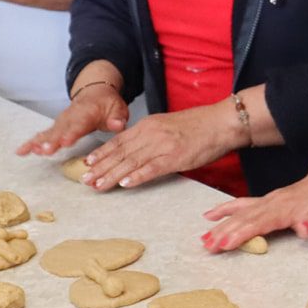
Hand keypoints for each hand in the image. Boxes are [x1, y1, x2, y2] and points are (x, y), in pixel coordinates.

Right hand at [18, 84, 128, 158]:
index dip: (72, 134)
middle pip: (60, 130)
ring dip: (40, 142)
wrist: (95, 92)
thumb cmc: (107, 104)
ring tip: (31, 151)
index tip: (65, 142)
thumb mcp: (118, 109)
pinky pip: (42, 134)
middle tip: (44, 150)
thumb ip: (117, 118)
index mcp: (87, 113)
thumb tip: (118, 125)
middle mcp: (71, 117)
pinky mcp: (55, 127)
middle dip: (52, 141)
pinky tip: (21, 152)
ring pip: (48, 132)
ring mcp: (61, 122)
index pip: (79, 124)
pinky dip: (32, 142)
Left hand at [81, 105, 238, 190]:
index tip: (88, 163)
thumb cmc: (199, 127)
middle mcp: (151, 134)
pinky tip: (125, 184)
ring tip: (98, 185)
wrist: (222, 122)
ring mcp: (163, 145)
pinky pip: (152, 168)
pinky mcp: (176, 157)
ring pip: (131, 162)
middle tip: (85, 180)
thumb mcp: (169, 126)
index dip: (102, 153)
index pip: (119, 141)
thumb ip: (152, 136)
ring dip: (112, 175)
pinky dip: (137, 176)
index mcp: (149, 125)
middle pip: (120, 152)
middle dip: (101, 167)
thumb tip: (138, 150)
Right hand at [201, 173, 307, 249]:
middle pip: (243, 219)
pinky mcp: (265, 201)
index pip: (258, 223)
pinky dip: (224, 209)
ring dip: (220, 226)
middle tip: (207, 247)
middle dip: (224, 233)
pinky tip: (209, 216)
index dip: (241, 234)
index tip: (225, 244)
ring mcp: (266, 201)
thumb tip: (303, 228)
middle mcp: (270, 204)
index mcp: (284, 210)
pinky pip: (240, 204)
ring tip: (204, 239)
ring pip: (238, 213)